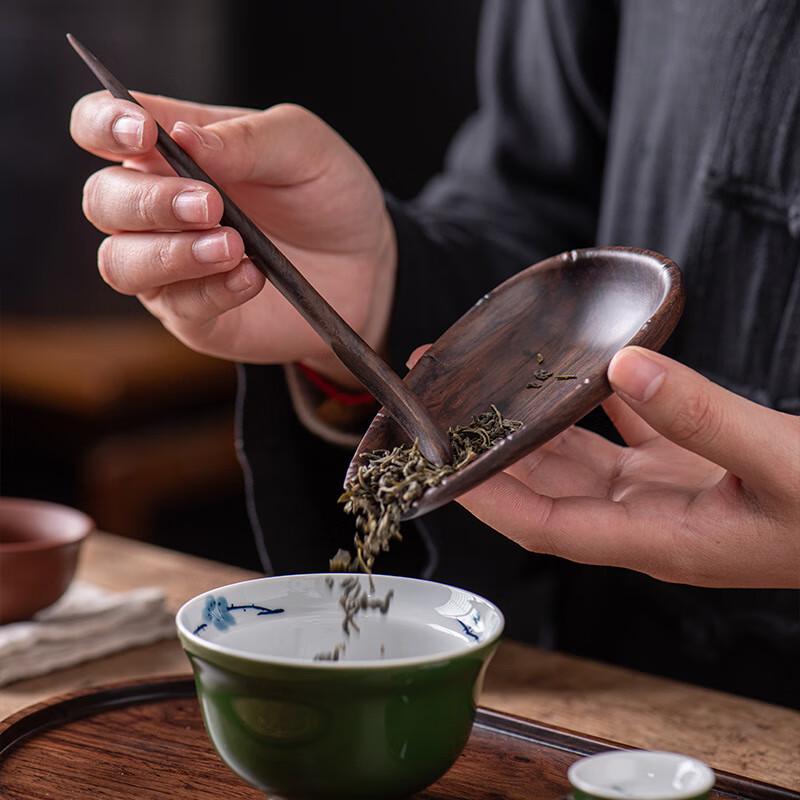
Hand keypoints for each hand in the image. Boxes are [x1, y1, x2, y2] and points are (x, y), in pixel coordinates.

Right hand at [70, 92, 395, 386]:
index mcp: (172, 148)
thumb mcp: (303, 148)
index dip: (105, 126)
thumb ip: (245, 138)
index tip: (142, 133)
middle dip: (149, 201)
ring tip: (232, 246)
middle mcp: (158, 206)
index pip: (101, 127)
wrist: (365, 264)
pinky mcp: (195, 314)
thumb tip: (183, 137)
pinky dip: (213, 290)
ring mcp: (170, 264)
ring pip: (121, 261)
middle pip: (102, 200)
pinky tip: (253, 276)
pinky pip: (179, 306)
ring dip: (170, 253)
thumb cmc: (325, 194)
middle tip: (211, 203)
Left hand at [454, 346, 799, 587]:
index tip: (439, 463)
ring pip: (576, 461)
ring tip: (480, 387)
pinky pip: (623, 433)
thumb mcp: (779, 462)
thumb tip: (622, 366)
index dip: (488, 497)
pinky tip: (575, 373)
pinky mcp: (686, 464)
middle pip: (544, 490)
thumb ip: (700, 416)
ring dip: (528, 427)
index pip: (545, 526)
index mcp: (658, 540)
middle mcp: (647, 522)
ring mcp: (664, 492)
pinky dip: (595, 405)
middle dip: (486, 452)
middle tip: (438, 406)